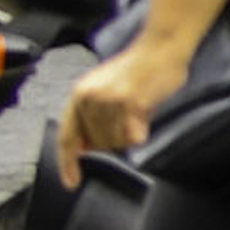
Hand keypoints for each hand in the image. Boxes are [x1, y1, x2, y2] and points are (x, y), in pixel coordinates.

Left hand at [57, 41, 175, 160]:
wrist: (161, 47)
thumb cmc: (138, 68)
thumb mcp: (105, 89)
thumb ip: (93, 116)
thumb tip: (89, 146)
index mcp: (80, 95)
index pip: (67, 137)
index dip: (68, 162)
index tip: (71, 182)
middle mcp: (90, 98)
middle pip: (97, 143)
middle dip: (112, 141)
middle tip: (128, 123)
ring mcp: (110, 101)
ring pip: (115, 142)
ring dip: (127, 136)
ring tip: (137, 114)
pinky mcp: (131, 103)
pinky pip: (133, 137)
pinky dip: (139, 134)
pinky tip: (144, 120)